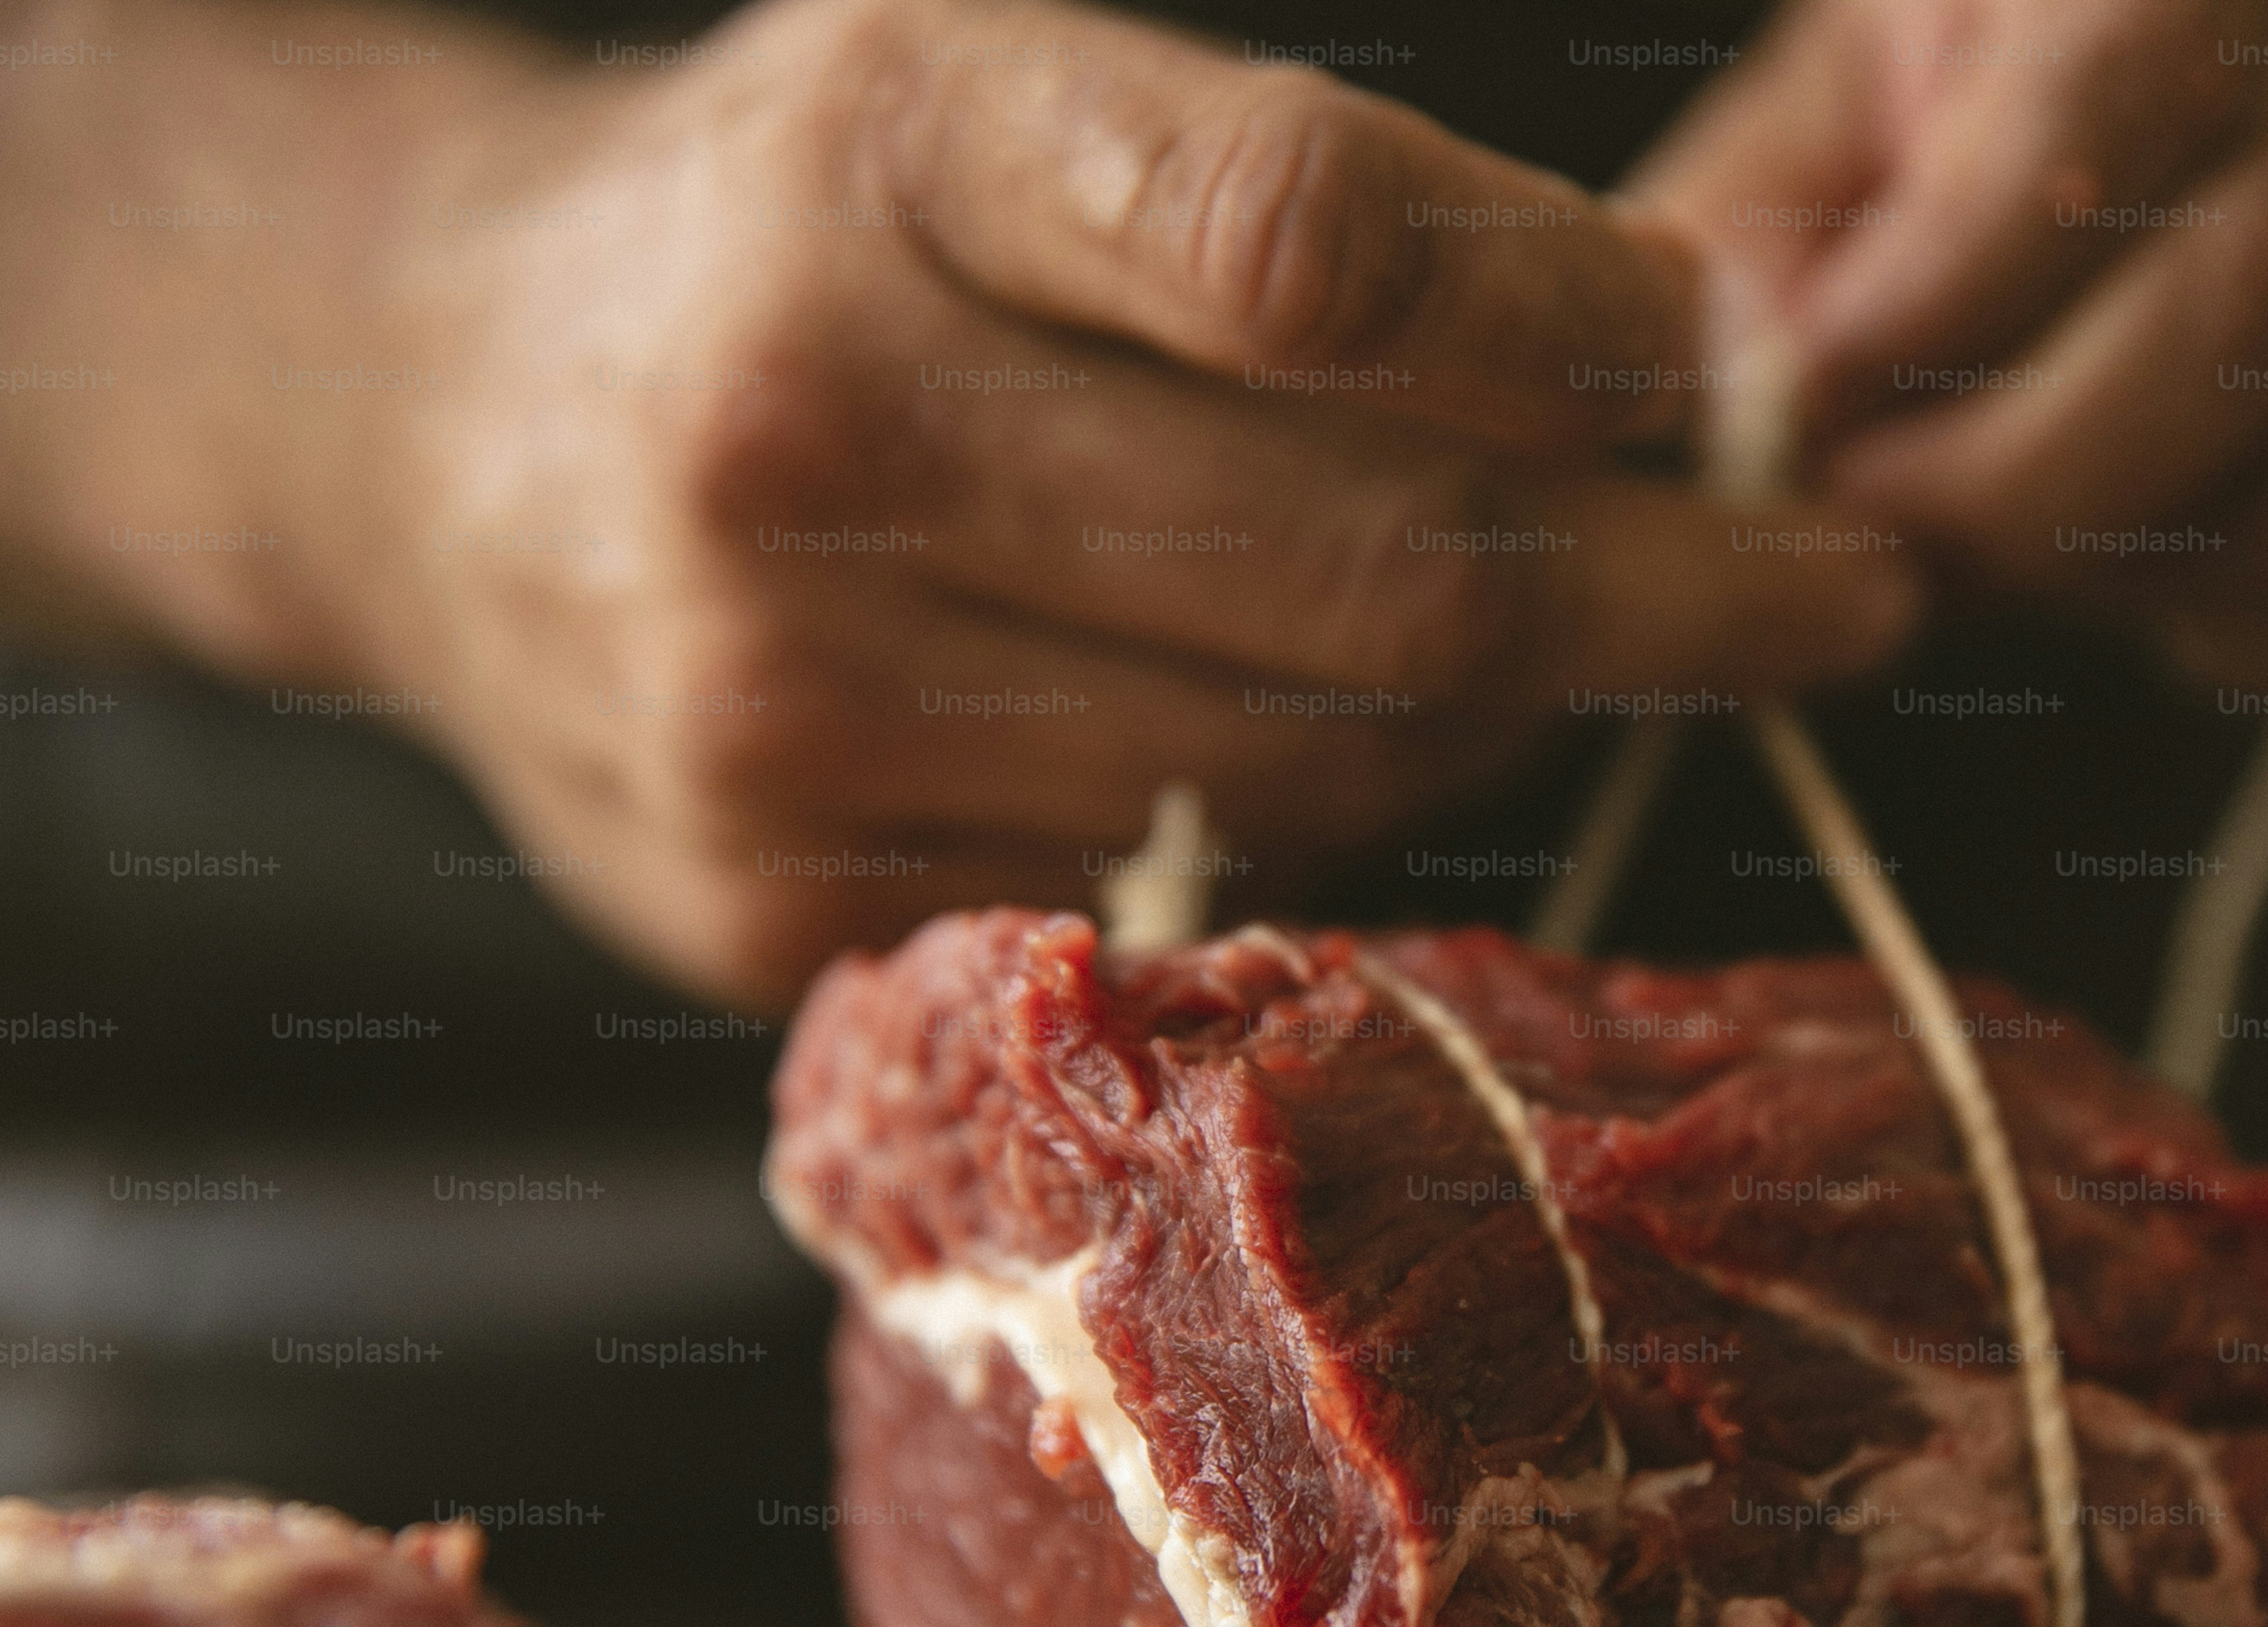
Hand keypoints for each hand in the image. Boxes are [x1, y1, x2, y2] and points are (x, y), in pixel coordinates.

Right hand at [322, 0, 1916, 1006]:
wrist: (438, 435)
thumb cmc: (800, 234)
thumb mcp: (996, 88)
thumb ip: (1299, 204)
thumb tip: (1660, 368)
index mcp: (885, 145)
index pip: (1314, 251)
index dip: (1578, 321)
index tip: (1727, 365)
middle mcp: (811, 426)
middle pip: (1374, 563)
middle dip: (1663, 582)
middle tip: (1829, 581)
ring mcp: (776, 696)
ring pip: (1314, 763)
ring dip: (1510, 710)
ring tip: (1577, 637)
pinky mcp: (769, 897)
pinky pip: (1177, 887)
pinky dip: (1327, 817)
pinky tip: (1365, 733)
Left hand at [1636, 0, 2267, 690]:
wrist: (2223, 62)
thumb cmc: (1984, 89)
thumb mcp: (1838, 99)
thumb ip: (1742, 235)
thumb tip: (1676, 395)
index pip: (2125, 94)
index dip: (1943, 287)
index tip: (1809, 394)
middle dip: (2024, 471)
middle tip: (1876, 516)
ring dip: (2130, 575)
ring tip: (2003, 541)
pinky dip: (2261, 645)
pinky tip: (2156, 592)